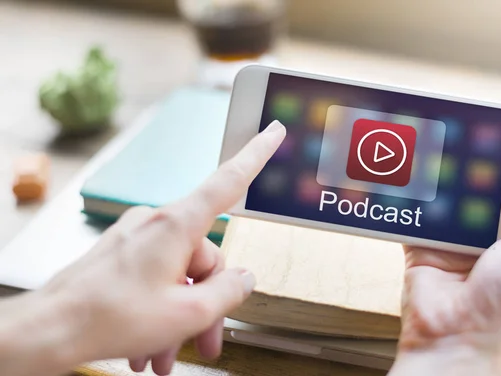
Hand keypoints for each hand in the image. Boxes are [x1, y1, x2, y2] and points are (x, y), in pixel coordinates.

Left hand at [39, 120, 285, 374]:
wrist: (49, 330)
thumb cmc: (108, 318)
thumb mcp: (187, 313)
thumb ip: (228, 292)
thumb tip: (244, 277)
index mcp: (177, 226)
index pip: (228, 182)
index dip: (256, 156)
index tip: (272, 132)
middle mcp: (157, 223)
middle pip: (205, 257)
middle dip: (207, 304)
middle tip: (207, 341)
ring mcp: (137, 238)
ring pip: (179, 274)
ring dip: (180, 316)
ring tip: (167, 355)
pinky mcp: (122, 254)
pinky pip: (156, 277)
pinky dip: (159, 310)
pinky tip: (150, 346)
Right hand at [391, 151, 500, 374]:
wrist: (452, 341)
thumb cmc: (500, 312)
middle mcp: (488, 243)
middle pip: (485, 194)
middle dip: (480, 167)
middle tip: (473, 135)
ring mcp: (455, 246)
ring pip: (452, 203)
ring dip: (448, 182)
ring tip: (443, 150)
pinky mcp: (424, 250)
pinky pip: (419, 219)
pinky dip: (415, 202)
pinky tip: (414, 180)